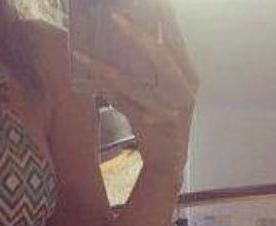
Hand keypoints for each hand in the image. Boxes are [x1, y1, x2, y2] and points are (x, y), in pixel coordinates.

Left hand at [73, 9, 198, 170]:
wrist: (170, 161)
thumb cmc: (164, 119)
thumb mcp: (168, 91)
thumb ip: (155, 67)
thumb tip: (128, 36)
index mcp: (189, 76)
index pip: (176, 40)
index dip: (164, 19)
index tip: (155, 1)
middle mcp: (184, 89)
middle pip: (159, 56)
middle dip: (136, 34)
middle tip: (115, 16)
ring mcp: (168, 107)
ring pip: (132, 82)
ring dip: (105, 66)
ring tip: (86, 51)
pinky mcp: (150, 123)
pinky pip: (120, 103)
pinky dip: (102, 91)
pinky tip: (86, 80)